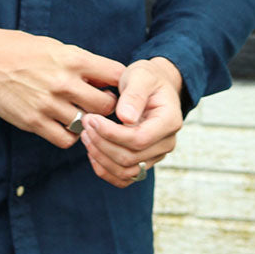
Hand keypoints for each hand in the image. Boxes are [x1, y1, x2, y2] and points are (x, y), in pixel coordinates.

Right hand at [0, 27, 122, 148]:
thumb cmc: (22, 49)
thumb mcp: (56, 47)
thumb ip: (81, 63)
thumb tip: (106, 80)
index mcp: (73, 58)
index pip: (116, 74)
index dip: (122, 83)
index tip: (117, 88)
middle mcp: (64, 81)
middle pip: (107, 105)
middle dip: (108, 107)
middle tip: (101, 107)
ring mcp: (49, 103)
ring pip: (87, 124)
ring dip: (88, 123)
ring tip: (82, 117)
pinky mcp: (34, 121)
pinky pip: (65, 139)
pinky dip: (70, 136)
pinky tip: (65, 127)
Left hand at [80, 57, 182, 186]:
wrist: (153, 85)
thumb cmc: (146, 78)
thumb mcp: (140, 76)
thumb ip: (134, 95)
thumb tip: (126, 118)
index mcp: (169, 121)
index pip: (139, 139)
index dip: (111, 133)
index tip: (91, 119)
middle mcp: (166, 143)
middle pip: (130, 158)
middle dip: (102, 143)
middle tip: (85, 123)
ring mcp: (156, 155)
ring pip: (126, 172)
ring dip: (101, 157)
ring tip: (86, 135)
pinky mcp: (144, 161)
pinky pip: (125, 178)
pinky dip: (106, 170)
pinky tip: (92, 152)